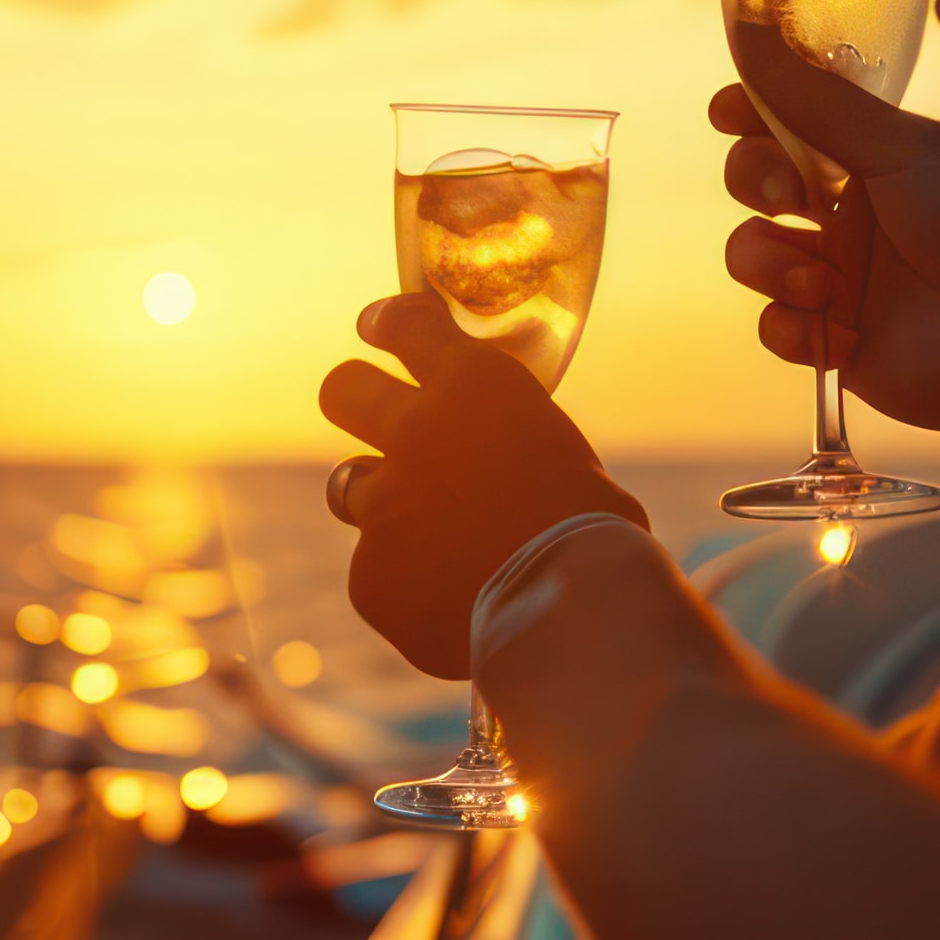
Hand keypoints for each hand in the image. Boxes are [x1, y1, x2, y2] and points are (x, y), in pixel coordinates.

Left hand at [320, 294, 647, 680]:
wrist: (572, 616)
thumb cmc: (596, 534)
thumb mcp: (566, 458)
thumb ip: (511, 445)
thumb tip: (501, 466)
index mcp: (477, 387)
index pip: (408, 325)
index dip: (389, 323)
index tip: (376, 326)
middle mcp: (416, 433)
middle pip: (343, 389)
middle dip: (354, 397)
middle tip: (372, 415)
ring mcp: (384, 507)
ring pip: (351, 487)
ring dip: (384, 500)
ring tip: (434, 535)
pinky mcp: (370, 577)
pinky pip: (377, 571)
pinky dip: (408, 583)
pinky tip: (452, 604)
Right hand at [717, 21, 939, 455]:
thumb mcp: (898, 147)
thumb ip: (815, 97)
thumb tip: (748, 30)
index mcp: (863, 157)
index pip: (781, 121)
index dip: (747, 113)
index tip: (731, 112)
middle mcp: (843, 212)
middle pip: (751, 179)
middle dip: (754, 178)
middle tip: (790, 192)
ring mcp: (833, 275)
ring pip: (749, 253)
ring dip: (767, 261)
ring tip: (821, 283)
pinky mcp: (832, 339)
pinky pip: (773, 326)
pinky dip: (792, 326)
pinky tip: (836, 329)